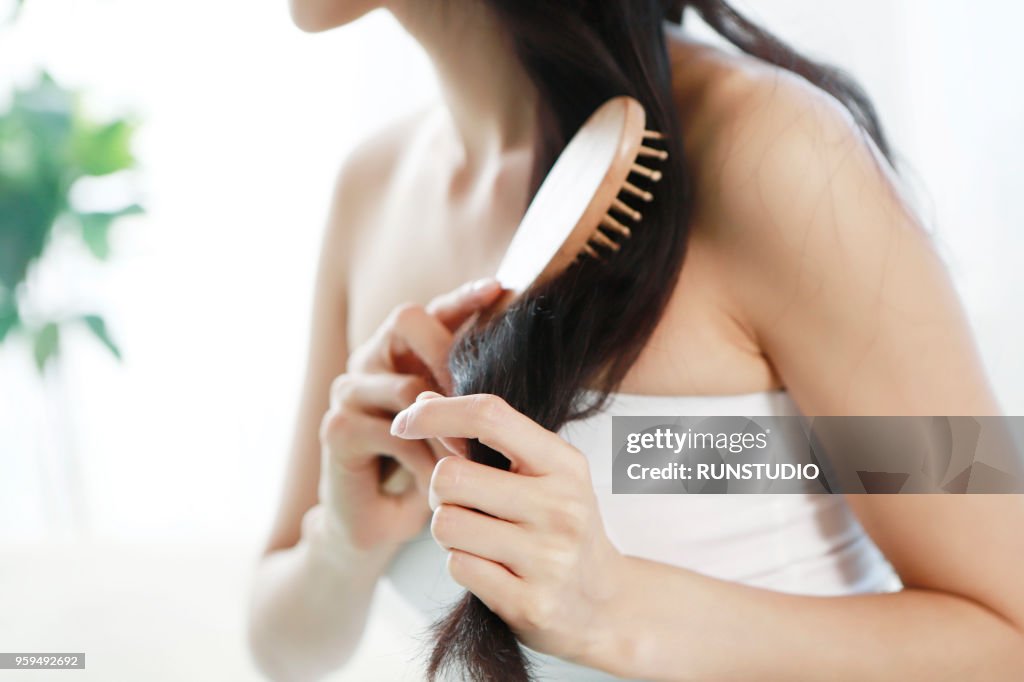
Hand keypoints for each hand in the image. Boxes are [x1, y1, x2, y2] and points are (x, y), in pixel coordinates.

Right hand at [316, 279, 502, 557]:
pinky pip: (393, 433)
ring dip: (447, 426)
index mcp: (400, 352)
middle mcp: (370, 360)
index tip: (500, 288)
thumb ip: (471, 395)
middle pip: (407, 321)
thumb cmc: (424, 469)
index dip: (463, 298)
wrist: (378, 524)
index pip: (432, 311)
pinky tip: (440, 484)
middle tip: (483, 394)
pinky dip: (424, 461)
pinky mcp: (337, 430)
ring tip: (475, 457)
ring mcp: (349, 392)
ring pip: (407, 388)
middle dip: (450, 351)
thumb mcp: (455, 428)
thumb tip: (523, 365)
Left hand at [390, 392, 628, 664]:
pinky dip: (461, 564)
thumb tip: (421, 402)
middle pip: (451, 476)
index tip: (404, 422)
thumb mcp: (538, 473)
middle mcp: (561, 507)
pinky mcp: (530, 602)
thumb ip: (482, 438)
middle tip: (461, 503)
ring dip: (448, 530)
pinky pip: (457, 566)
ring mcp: (549, 558)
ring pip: (446, 524)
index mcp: (564, 464)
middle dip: (439, 489)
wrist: (603, 604)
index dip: (436, 414)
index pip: (489, 416)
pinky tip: (491, 567)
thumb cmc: (560, 525)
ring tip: (478, 536)